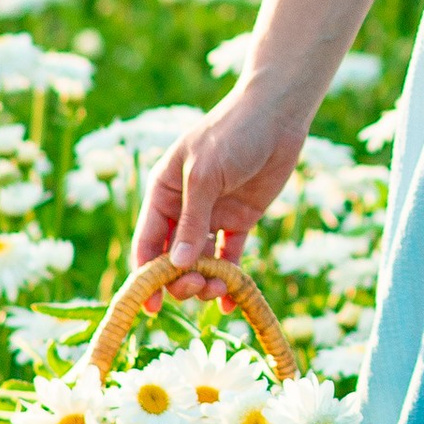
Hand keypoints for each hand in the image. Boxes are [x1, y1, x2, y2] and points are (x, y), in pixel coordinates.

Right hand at [133, 92, 316, 293]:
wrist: (277, 116)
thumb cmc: (232, 135)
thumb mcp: (204, 176)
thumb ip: (191, 221)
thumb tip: (175, 265)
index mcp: (163, 193)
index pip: (147, 241)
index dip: (146, 276)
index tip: (150, 307)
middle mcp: (184, 208)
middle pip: (173, 258)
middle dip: (181, 280)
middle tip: (198, 288)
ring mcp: (213, 216)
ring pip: (201, 262)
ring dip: (207, 282)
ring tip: (220, 290)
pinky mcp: (240, 221)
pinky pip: (230, 257)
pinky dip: (231, 279)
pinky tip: (234, 301)